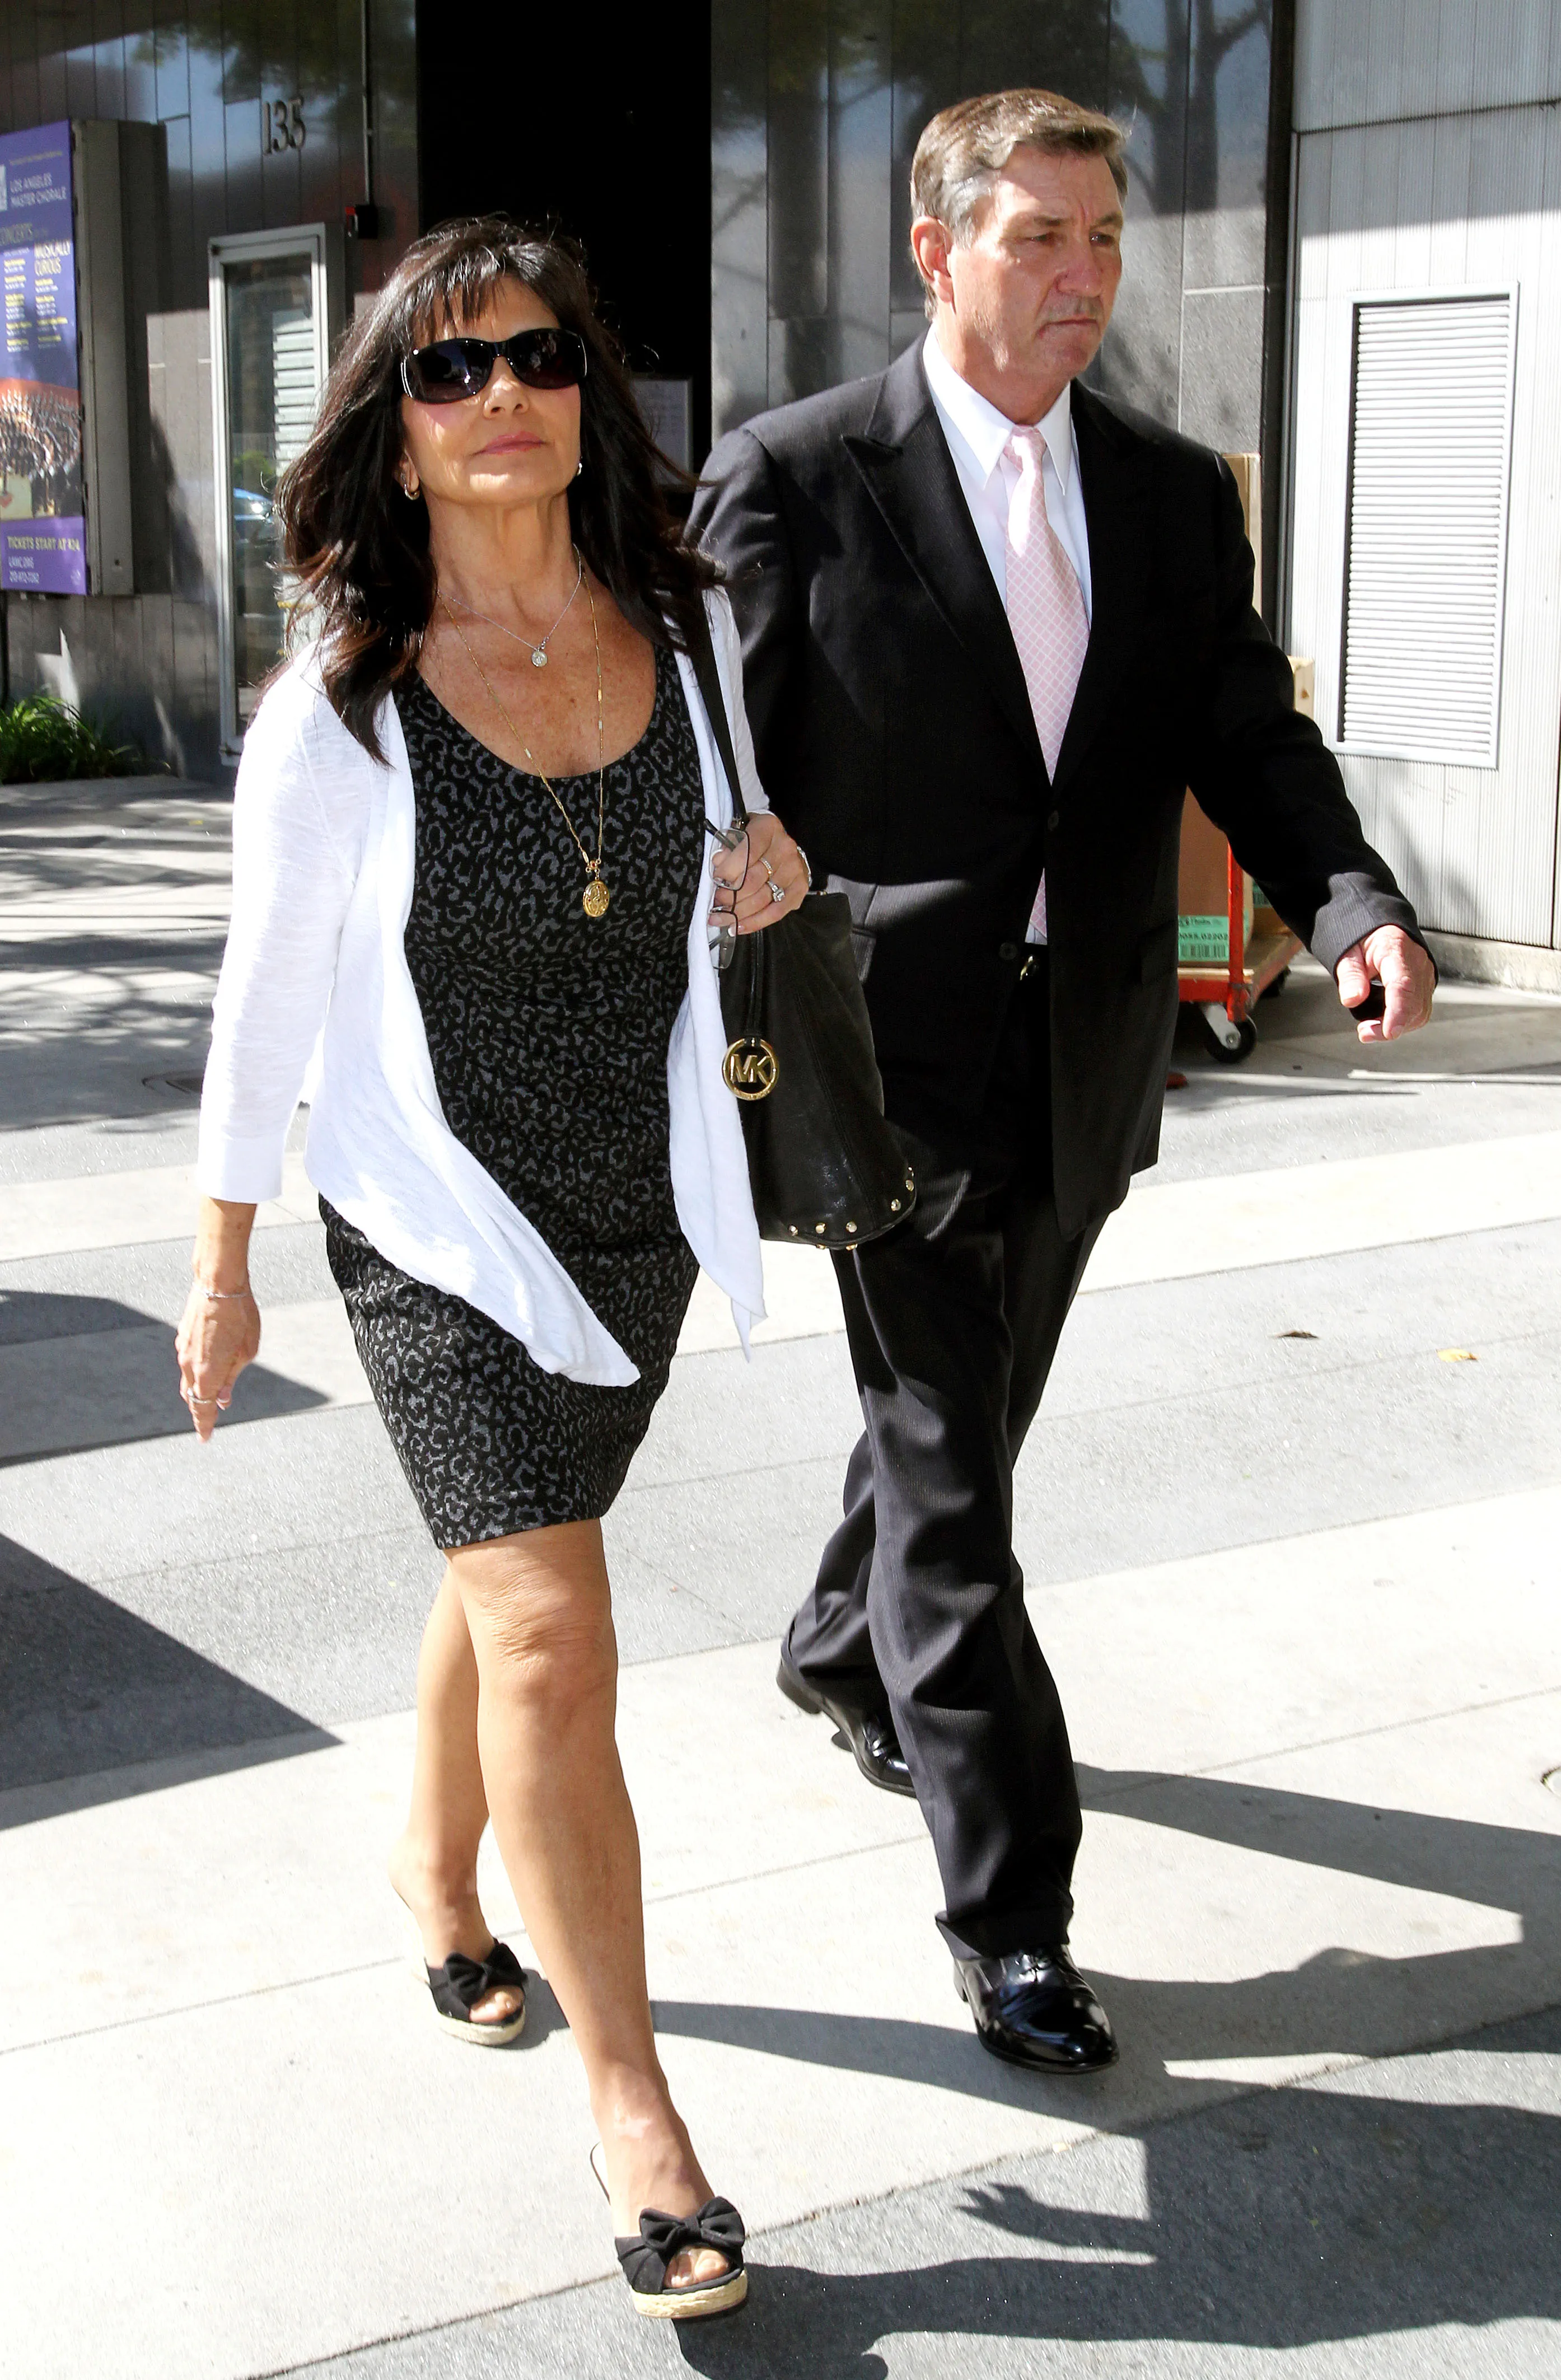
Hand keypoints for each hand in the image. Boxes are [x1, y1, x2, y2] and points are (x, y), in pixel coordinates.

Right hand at [175, 1278, 259, 1442]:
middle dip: (200, 1410)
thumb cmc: (240, 1316)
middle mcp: (189, 1365)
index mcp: (207, 1373)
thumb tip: (222, 1399)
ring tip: (207, 1398)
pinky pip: (187, 1361)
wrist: (218, 1283)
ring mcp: (182, 1350)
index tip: (205, 1438)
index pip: (202, 1408)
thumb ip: (231, 1378)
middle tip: (206, 1422)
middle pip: (192, 1396)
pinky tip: (205, 1367)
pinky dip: (194, 1371)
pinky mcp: (181, 1336)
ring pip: (187, 1379)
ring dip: (197, 1390)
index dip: (203, 1425)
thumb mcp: (246, 1352)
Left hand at [709, 809, 808, 937]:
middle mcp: (785, 848)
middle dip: (730, 896)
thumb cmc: (753, 840)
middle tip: (715, 904)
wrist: (779, 844)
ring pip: (763, 899)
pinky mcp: (799, 888)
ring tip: (720, 918)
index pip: (747, 852)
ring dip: (738, 912)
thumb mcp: (738, 833)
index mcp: (768, 828)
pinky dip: (755, 922)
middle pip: (754, 880)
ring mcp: (794, 869)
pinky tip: (738, 926)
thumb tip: (718, 863)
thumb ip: (727, 847)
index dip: (728, 870)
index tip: (715, 881)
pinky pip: (776, 912)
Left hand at [1335, 926, 1434, 1042]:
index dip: (1398, 1012)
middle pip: (1414, 1005)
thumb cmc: (1365, 940)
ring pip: (1420, 1012)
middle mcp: (1417, 963)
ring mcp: (1425, 974)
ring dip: (1397, 1026)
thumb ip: (1350, 976)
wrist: (1382, 929)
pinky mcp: (1425, 985)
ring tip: (1370, 1027)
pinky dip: (1403, 1021)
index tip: (1390, 1032)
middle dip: (1390, 1026)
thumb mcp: (1348, 953)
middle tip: (1364, 1032)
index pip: (1402, 985)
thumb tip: (1352, 999)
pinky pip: (1420, 1010)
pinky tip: (1384, 1021)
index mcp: (1396, 950)